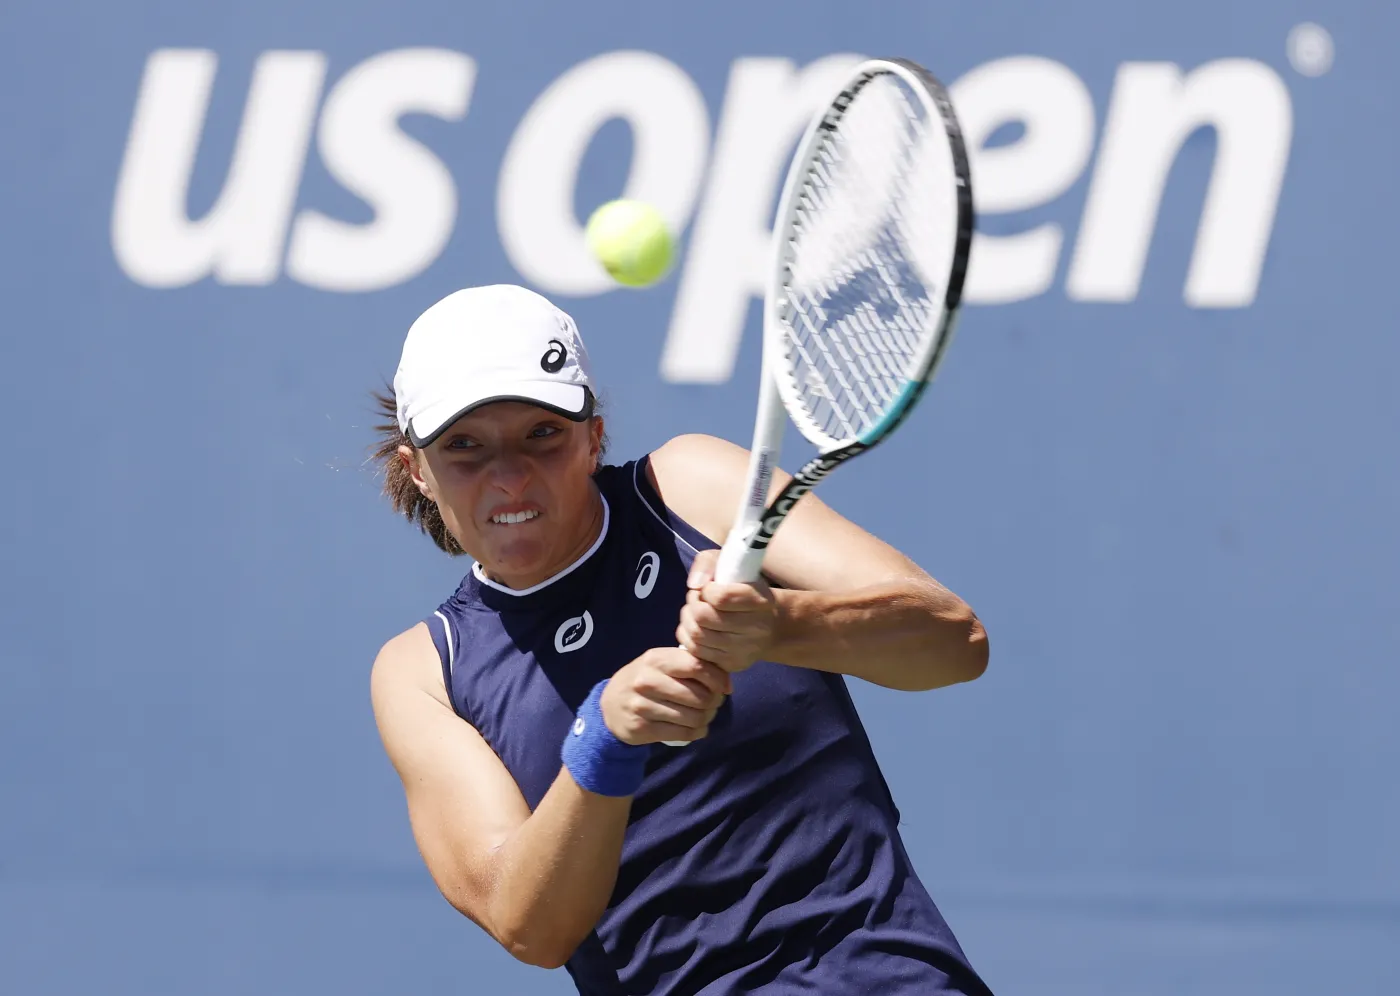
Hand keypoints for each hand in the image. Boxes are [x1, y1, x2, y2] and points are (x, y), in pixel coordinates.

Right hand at [601, 647, 731, 745]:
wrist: (610, 706)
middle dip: (714, 702)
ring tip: (705, 715)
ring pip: (694, 717)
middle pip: (699, 696)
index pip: (697, 666)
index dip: (718, 679)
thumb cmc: (645, 679)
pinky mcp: (643, 729)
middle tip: (713, 703)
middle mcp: (647, 681)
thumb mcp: (661, 663)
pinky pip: (683, 734)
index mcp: (656, 659)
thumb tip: (726, 683)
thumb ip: (689, 665)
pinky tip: (697, 728)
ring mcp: (643, 706)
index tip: (725, 687)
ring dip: (707, 718)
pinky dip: (698, 732)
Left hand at [676, 548, 778, 674]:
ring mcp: (744, 650)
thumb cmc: (748, 589)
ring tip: (695, 611)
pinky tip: (696, 627)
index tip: (710, 587)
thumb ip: (708, 563)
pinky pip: (696, 651)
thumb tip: (694, 585)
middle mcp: (756, 628)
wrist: (773, 626)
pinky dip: (688, 636)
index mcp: (761, 601)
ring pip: (697, 635)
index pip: (720, 598)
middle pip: (703, 618)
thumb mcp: (733, 564)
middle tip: (697, 598)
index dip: (706, 590)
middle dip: (693, 604)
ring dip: (687, 619)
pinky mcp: (732, 664)